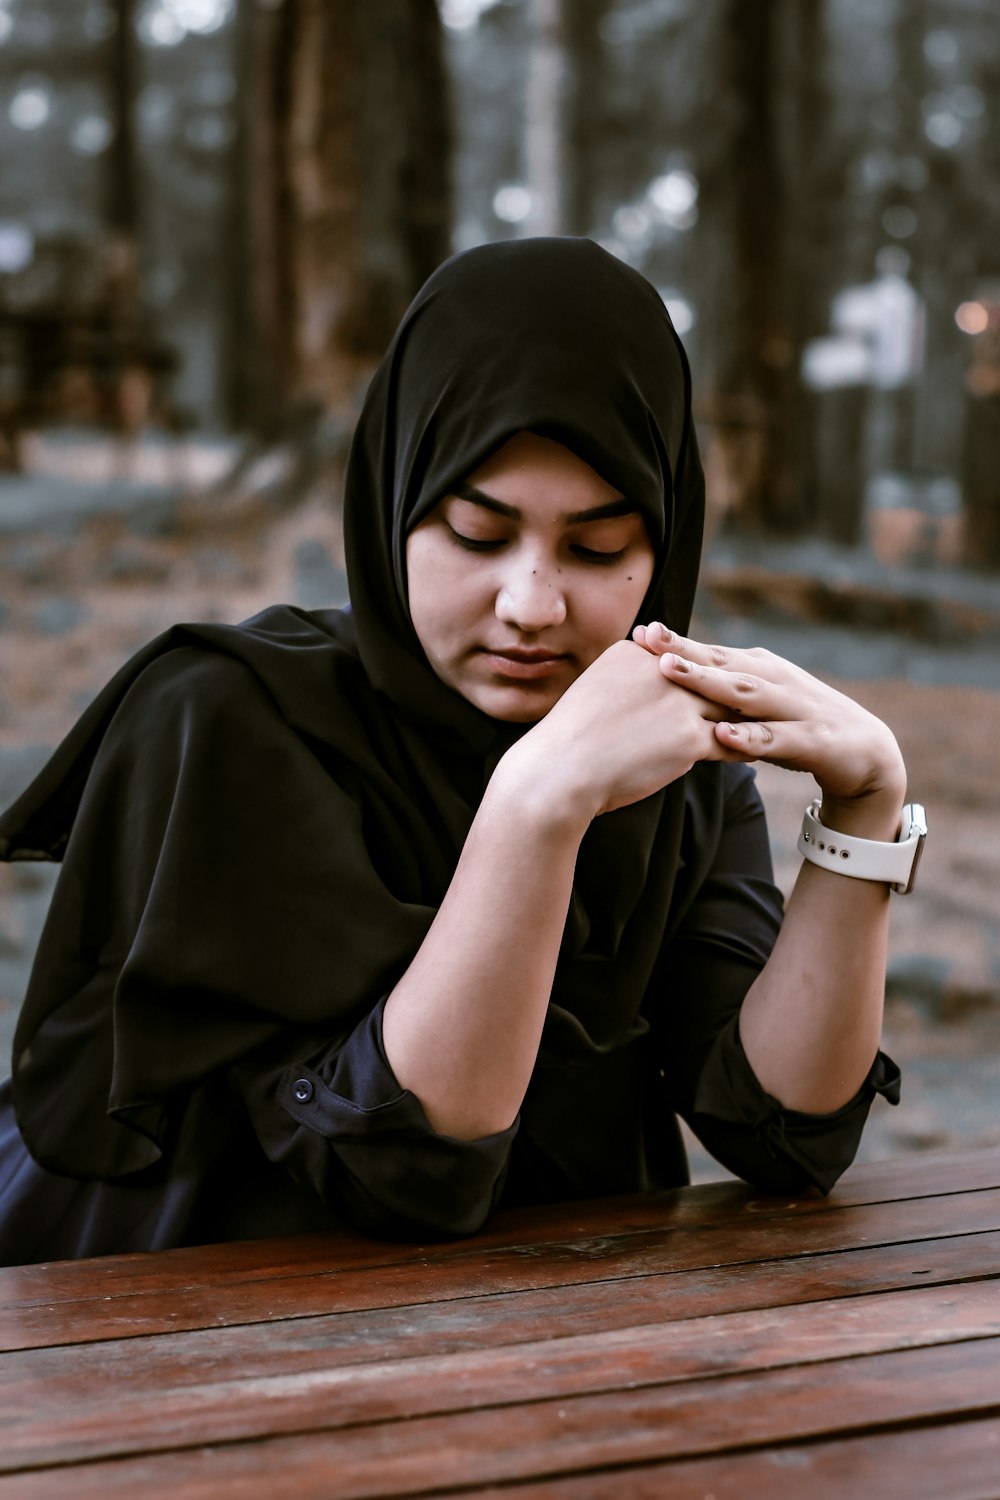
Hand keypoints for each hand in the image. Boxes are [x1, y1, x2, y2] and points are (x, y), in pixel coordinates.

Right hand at [502, 638, 741, 821]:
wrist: (557, 772)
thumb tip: (643, 697)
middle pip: (709, 677)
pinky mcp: (689, 738)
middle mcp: (661, 670)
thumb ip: (625, 685)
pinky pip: (730, 740)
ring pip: (726, 706)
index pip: (682, 661)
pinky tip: (760, 751)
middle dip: (734, 688)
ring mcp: (678, 703)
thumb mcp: (595, 693)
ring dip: (750, 716)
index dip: (702, 674)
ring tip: (769, 723)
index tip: (721, 681)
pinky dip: (747, 746)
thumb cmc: (567, 744)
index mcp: (635, 654)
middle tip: (762, 697)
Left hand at [632, 623, 906, 831]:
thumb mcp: (757, 706)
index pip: (712, 652)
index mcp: (760, 670)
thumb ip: (719, 694)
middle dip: (684, 650)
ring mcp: (793, 708)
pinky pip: (774, 739)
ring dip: (707, 681)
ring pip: (745, 693)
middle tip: (648, 639)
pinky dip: (747, 737)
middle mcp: (775, 680)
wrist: (866, 753)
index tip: (639, 633)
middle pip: (723, 663)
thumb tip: (668, 681)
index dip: (676, 643)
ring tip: (670, 671)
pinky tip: (720, 735)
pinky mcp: (811, 741)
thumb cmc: (797, 725)